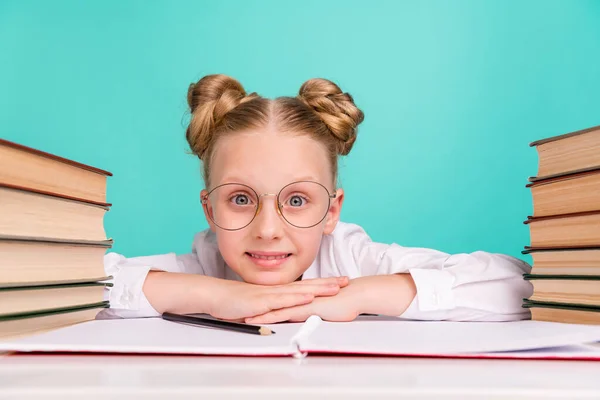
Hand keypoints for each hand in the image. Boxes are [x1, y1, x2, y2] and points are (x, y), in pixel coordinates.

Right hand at [208, 276, 349, 320]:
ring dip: (318, 289)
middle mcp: (277, 290)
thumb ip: (270, 311)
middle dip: (328, 283)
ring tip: (335, 287)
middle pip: (307, 286)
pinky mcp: (262, 301)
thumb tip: (280, 316)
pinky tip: (308, 298)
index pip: (304, 287)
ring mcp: (270, 294)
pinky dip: (296, 299)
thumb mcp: (258, 308)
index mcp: (277, 291)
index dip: (322, 284)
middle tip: (346, 280)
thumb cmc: (233, 302)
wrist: (214, 296)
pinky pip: (282, 300)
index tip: (338, 282)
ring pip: (298, 291)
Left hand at [245, 274, 415, 323]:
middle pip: (272, 303)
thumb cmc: (345, 301)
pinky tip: (258, 320)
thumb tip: (312, 314)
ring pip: (273, 308)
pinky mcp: (304, 308)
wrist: (355, 294)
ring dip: (258, 313)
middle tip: (238, 310)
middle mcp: (298, 298)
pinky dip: (269, 317)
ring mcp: (300, 302)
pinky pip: (283, 314)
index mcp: (302, 297)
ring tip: (241, 317)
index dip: (264, 304)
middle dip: (255, 307)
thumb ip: (316, 310)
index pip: (279, 301)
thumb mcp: (327, 307)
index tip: (250, 307)